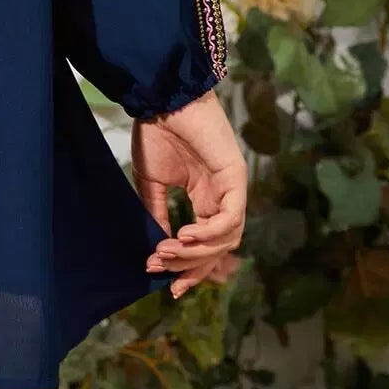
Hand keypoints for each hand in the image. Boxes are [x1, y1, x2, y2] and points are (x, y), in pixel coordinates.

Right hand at [132, 88, 246, 298]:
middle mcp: (223, 198)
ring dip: (196, 252)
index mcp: (205, 199)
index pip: (207, 246)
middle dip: (191, 266)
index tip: (168, 288)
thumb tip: (159, 249)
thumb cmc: (156, 134)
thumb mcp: (152, 183)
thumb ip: (158, 214)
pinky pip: (230, 219)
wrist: (162, 101)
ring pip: (226, 239)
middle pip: (219, 249)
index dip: (190, 270)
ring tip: (167, 250)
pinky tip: (185, 234)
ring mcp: (232, 189)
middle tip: (161, 269)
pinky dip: (209, 233)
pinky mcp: (236, 178)